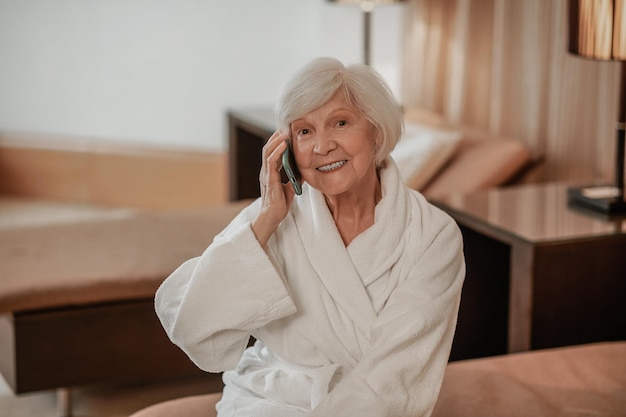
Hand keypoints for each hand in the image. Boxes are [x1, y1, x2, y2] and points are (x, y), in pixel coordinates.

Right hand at [252, 130, 295, 246]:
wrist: (273, 217)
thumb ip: (295, 178)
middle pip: (268, 148)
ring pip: (267, 151)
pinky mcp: (269, 179)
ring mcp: (266, 174)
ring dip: (276, 140)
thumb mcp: (291, 188)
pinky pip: (271, 161)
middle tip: (286, 126)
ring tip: (285, 131)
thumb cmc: (280, 204)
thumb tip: (305, 170)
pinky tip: (284, 144)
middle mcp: (266, 171)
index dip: (278, 141)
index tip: (287, 132)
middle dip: (276, 136)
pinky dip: (277, 150)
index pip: (272, 152)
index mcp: (270, 173)